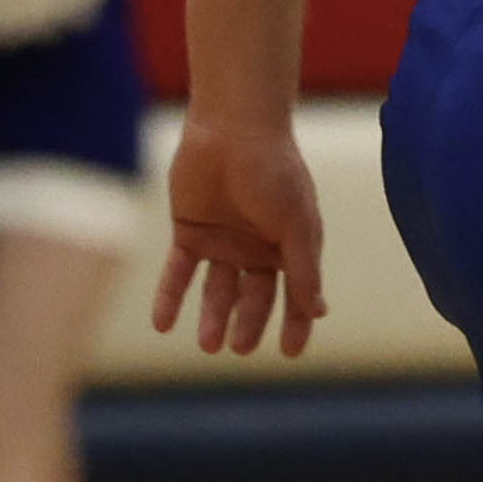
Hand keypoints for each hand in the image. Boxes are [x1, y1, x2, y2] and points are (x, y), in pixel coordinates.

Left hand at [155, 114, 328, 358]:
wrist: (232, 128)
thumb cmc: (275, 171)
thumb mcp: (296, 224)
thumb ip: (304, 269)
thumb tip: (319, 311)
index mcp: (290, 244)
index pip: (296, 293)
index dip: (296, 323)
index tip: (291, 353)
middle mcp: (256, 246)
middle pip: (254, 297)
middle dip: (248, 324)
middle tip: (239, 348)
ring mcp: (222, 240)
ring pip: (217, 290)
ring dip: (212, 317)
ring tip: (208, 345)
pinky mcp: (190, 231)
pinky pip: (178, 273)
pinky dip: (170, 298)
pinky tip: (163, 324)